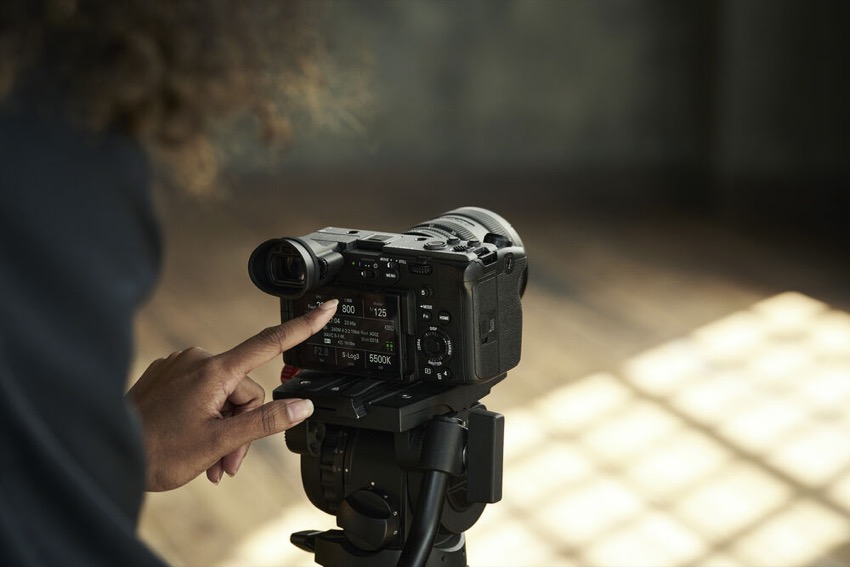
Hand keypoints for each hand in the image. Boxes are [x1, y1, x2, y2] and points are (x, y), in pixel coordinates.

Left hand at [127, 299, 337, 491]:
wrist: (109, 454)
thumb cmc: (157, 451)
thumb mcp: (219, 441)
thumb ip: (265, 421)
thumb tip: (302, 407)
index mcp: (215, 370)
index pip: (271, 342)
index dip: (304, 325)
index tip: (327, 307)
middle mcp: (198, 360)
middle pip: (245, 390)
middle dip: (244, 426)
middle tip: (228, 461)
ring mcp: (180, 367)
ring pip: (224, 396)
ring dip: (225, 429)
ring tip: (211, 462)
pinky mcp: (167, 377)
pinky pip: (202, 394)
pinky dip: (206, 420)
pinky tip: (195, 445)